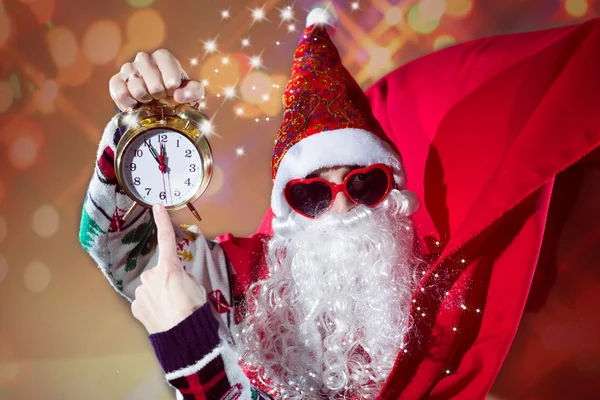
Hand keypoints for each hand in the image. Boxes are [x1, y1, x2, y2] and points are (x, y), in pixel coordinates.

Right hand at [110, 49, 203, 110]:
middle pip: (154, 85)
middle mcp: (144, 58)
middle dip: (159, 96)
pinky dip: (130, 103)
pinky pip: (121, 94)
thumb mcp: (192, 92)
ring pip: (137, 89)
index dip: (172, 88)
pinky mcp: (116, 81)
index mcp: (163, 57)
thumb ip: (193, 91)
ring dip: (145, 100)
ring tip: (148, 98)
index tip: (172, 90)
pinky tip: (136, 102)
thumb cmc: (176, 93)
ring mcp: (128, 68)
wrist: (157, 102)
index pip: (170, 76)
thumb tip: (178, 96)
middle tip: (160, 96)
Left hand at [131, 204, 206, 333]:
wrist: (182, 336)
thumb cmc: (193, 310)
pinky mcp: (135, 306)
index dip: (162, 221)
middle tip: (178, 297)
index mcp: (170, 268)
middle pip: (160, 273)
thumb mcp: (197, 287)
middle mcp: (151, 276)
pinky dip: (152, 307)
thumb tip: (177, 279)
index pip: (166, 239)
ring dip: (159, 295)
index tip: (157, 207)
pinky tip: (161, 316)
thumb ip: (185, 277)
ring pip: (151, 288)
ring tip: (171, 309)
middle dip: (167, 281)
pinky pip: (145, 302)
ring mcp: (141, 292)